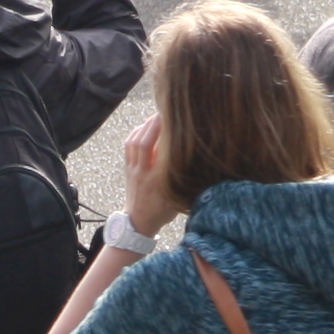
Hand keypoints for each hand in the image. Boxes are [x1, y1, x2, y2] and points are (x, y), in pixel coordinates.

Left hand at [123, 112, 183, 232]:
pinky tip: (144, 126)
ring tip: (157, 115)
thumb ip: (186, 182)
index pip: (161, 153)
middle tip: (166, 111)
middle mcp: (143, 172)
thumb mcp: (177, 199)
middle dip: (154, 124)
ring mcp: (133, 169)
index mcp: (157, 181)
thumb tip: (205, 166)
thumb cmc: (162, 211)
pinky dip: (135, 133)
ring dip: (145, 126)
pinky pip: (128, 145)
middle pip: (144, 142)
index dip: (168, 137)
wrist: (138, 223)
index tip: (178, 123)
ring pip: (134, 142)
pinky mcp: (127, 168)